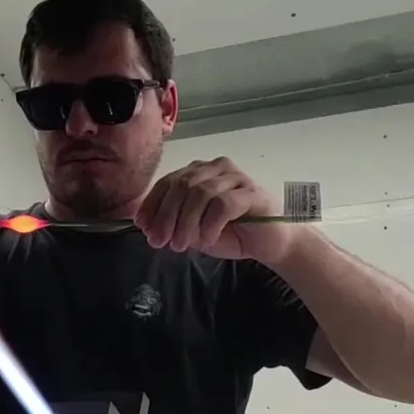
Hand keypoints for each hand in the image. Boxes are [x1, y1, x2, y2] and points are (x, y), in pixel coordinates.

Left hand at [134, 157, 294, 263]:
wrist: (270, 243)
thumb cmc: (231, 234)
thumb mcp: (194, 230)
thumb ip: (175, 223)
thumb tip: (149, 226)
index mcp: (198, 173)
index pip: (168, 182)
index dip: (152, 204)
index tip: (143, 227)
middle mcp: (216, 169)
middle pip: (182, 186)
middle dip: (166, 216)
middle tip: (159, 241)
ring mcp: (235, 178)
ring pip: (200, 193)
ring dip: (186, 223)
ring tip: (180, 245)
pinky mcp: (251, 193)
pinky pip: (223, 204)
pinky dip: (209, 224)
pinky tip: (207, 240)